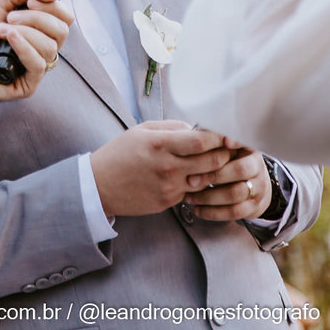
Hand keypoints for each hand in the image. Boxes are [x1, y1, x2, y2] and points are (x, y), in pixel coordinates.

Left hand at [0, 0, 72, 101]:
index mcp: (41, 30)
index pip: (65, 18)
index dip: (53, 7)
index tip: (30, 1)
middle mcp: (42, 49)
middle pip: (61, 31)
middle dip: (36, 18)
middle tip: (10, 17)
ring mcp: (36, 68)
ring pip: (50, 47)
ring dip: (24, 32)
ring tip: (0, 30)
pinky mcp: (28, 85)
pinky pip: (39, 65)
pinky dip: (24, 47)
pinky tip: (8, 39)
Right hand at [89, 121, 232, 216]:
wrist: (99, 185)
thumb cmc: (120, 153)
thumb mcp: (142, 130)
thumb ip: (173, 127)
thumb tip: (198, 129)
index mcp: (160, 144)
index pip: (202, 141)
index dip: (220, 137)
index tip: (229, 134)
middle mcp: (167, 167)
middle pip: (212, 162)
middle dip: (225, 154)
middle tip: (229, 149)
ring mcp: (168, 188)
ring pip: (206, 180)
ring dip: (214, 172)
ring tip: (214, 162)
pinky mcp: (167, 203)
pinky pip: (192, 192)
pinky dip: (196, 184)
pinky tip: (192, 176)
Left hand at [185, 142, 271, 221]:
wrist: (254, 187)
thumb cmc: (232, 164)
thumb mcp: (227, 150)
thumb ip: (214, 140)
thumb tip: (198, 131)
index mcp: (250, 150)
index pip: (243, 144)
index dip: (232, 143)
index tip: (220, 144)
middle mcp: (258, 168)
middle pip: (240, 170)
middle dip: (212, 176)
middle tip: (190, 180)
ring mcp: (258, 189)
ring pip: (235, 194)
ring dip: (209, 197)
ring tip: (189, 197)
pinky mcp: (254, 207)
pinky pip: (234, 212)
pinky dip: (213, 212)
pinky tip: (198, 209)